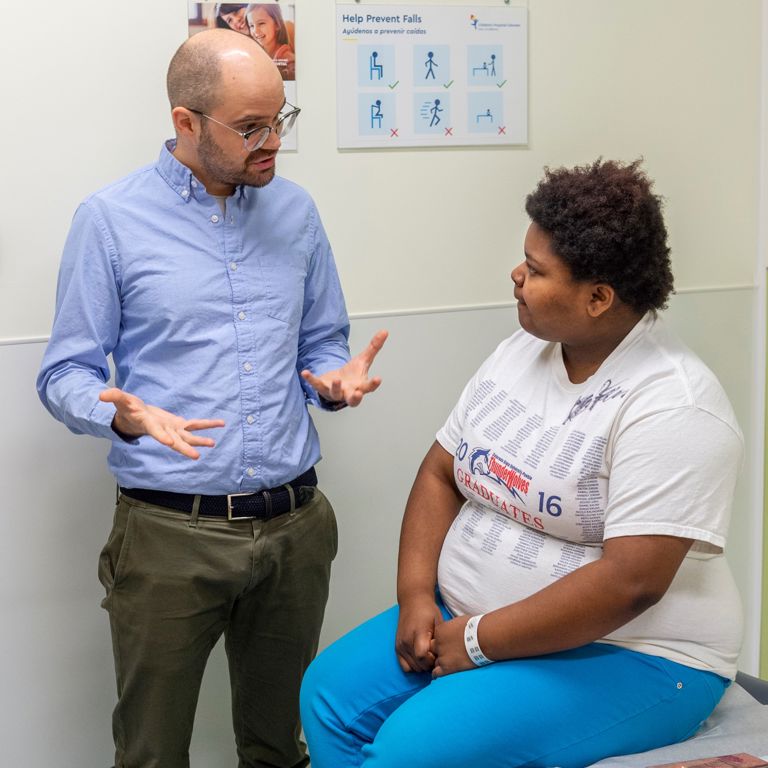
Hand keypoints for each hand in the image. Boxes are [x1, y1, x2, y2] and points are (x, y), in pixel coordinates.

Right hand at [99, 388, 224, 459]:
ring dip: (200, 439)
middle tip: (195, 457)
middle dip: (184, 448)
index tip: (170, 443)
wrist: (135, 418)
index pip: (156, 432)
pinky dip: (207, 424)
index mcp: (150, 425)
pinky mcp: (178, 424)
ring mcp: (172, 429)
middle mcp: (163, 430)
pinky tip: (220, 424)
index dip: (163, 437)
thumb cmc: (128, 410)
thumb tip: (101, 395)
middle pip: (174, 440)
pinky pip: (195, 425)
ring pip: (188, 435)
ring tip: (212, 443)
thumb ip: (114, 397)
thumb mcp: (121, 401)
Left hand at [301, 330, 387, 407]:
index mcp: (360, 386)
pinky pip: (316, 385)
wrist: (336, 384)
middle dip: (355, 398)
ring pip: (335, 393)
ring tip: (336, 380)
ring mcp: (335, 392)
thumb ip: (374, 347)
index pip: (369, 387)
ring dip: (336, 387)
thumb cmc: (352, 375)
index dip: (373, 384)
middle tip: (357, 394)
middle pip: (353, 399)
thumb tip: (384, 331)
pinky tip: (305, 373)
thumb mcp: (363, 360)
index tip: (378, 379)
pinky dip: (311, 379)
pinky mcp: (322, 388)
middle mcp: (348, 392)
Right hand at [395, 594, 443, 672]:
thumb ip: (439, 639)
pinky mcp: (397, 647)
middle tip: (435, 656)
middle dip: (428, 665)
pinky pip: (404, 666)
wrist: (412, 601)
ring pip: (411, 667)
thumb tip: (444, 654)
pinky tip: (419, 658)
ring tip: (428, 656)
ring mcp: (400, 644)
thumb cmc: (428, 611)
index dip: (431, 660)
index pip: (422, 656)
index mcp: (418, 632)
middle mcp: (406, 640)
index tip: (437, 654)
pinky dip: (412, 665)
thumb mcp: (438, 621)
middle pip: (418, 664)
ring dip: (421, 666)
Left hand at [431, 615, 474, 677]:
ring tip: (445, 666)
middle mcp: (438, 643)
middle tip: (445, 655)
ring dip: (439, 663)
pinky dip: (437, 674)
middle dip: (437, 652)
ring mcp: (442, 656)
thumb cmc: (475, 627)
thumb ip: (450, 628)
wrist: (483, 638)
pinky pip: (436, 673)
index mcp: (440, 631)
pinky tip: (439, 675)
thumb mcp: (458, 622)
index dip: (439, 643)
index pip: (434, 638)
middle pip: (432, 650)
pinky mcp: (447, 667)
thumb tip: (451, 629)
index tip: (444, 645)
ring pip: (434, 662)